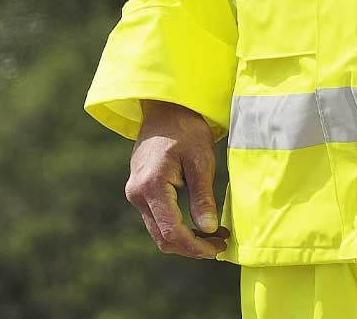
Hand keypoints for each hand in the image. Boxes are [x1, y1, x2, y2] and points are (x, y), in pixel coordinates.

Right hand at [124, 99, 229, 258]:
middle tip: (220, 243)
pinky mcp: (139, 191)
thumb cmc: (186, 129)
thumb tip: (209, 229)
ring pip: (159, 231)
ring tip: (215, 234)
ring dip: (185, 238)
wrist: (166, 108)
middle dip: (192, 246)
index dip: (196, 246)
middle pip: (163, 237)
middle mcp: (137, 193)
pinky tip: (199, 222)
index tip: (218, 248)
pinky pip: (157, 218)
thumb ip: (202, 196)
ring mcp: (135, 193)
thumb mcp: (201, 160)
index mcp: (151, 185)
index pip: (172, 230)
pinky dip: (177, 226)